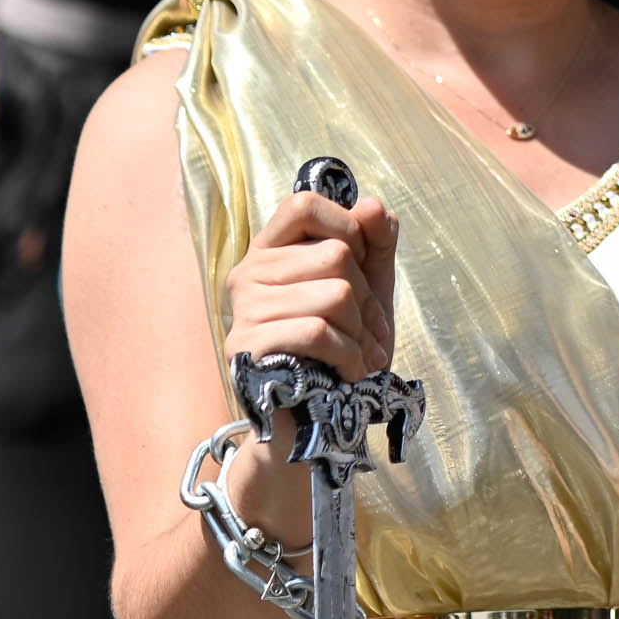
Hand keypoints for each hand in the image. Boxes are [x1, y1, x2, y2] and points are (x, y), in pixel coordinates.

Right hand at [222, 190, 398, 383]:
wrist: (320, 413)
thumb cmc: (343, 343)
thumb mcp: (370, 286)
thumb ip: (375, 242)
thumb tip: (372, 205)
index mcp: (272, 249)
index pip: (303, 205)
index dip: (345, 226)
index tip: (359, 262)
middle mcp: (248, 272)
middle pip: (335, 255)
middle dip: (368, 298)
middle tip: (371, 330)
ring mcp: (243, 310)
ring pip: (335, 295)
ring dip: (363, 332)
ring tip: (363, 354)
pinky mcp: (246, 347)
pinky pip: (317, 332)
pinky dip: (349, 354)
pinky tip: (351, 370)